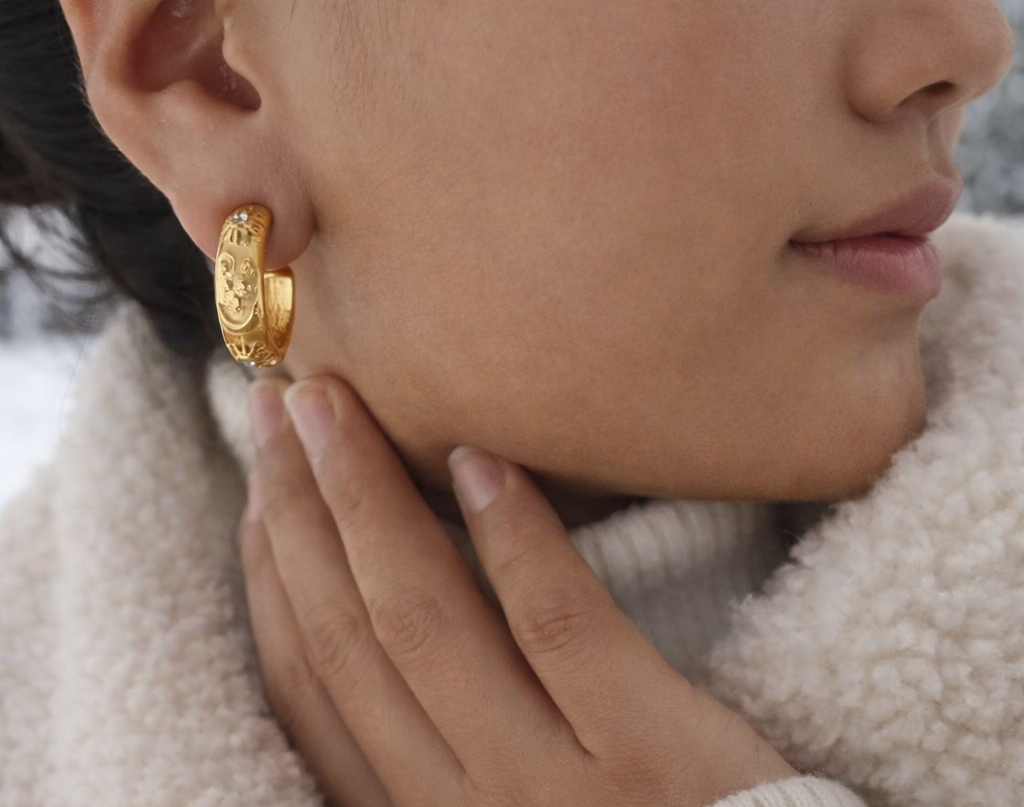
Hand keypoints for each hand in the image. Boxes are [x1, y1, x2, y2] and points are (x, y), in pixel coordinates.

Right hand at [238, 374, 799, 806]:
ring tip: (337, 406)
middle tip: (275, 404)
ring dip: (369, 502)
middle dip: (298, 511)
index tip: (260, 485)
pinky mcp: (651, 757)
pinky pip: (562, 628)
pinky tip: (482, 460)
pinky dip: (514, 539)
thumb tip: (387, 603)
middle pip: (350, 636)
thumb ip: (445, 737)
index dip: (271, 578)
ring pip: (425, 625)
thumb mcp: (502, 805)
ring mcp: (552, 788)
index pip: (313, 687)